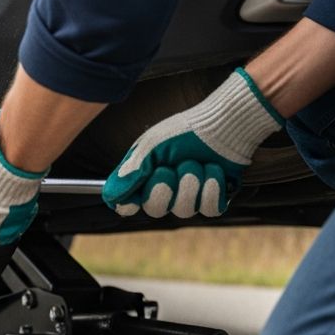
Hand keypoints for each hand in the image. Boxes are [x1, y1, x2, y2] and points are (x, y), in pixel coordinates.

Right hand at [102, 68, 282, 218]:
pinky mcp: (214, 198)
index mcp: (144, 177)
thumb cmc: (184, 131)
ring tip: (196, 162)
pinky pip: (209, 209)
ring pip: (184, 210)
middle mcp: (165, 190)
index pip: (127, 204)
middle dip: (164, 188)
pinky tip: (213, 170)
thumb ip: (129, 174)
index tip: (133, 201)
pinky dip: (212, 188)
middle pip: (155, 210)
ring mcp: (190, 196)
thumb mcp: (150, 148)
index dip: (129, 205)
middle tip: (170, 169)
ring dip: (191, 182)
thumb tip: (110, 199)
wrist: (223, 124)